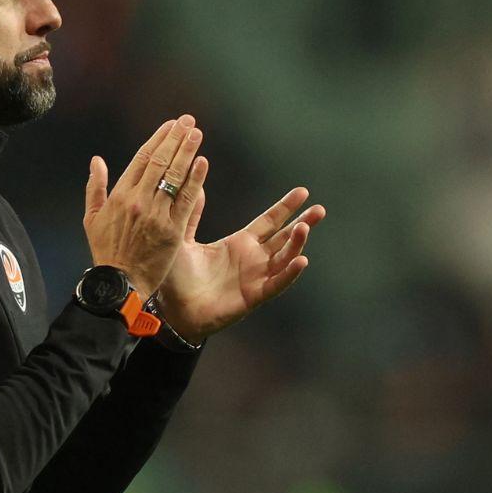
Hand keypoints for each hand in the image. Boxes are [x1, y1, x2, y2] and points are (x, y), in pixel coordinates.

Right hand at [83, 115, 207, 294]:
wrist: (119, 283)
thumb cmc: (106, 252)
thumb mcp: (91, 218)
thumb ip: (95, 187)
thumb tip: (97, 161)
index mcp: (120, 195)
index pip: (142, 159)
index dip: (158, 139)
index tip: (170, 126)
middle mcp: (138, 200)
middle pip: (160, 162)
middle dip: (175, 139)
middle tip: (188, 122)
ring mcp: (157, 214)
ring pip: (174, 176)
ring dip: (187, 152)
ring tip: (196, 134)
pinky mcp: (173, 229)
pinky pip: (186, 200)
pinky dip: (194, 180)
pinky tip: (201, 162)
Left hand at [155, 186, 325, 342]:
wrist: (171, 310)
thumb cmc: (177, 277)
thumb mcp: (184, 239)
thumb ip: (192, 213)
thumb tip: (194, 182)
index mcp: (240, 243)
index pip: (269, 221)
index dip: (286, 207)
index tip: (302, 191)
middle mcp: (253, 259)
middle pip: (284, 237)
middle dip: (303, 222)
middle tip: (320, 209)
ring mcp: (255, 277)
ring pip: (284, 258)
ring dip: (296, 244)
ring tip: (304, 227)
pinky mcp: (253, 296)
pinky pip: (276, 284)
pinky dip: (290, 273)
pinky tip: (301, 260)